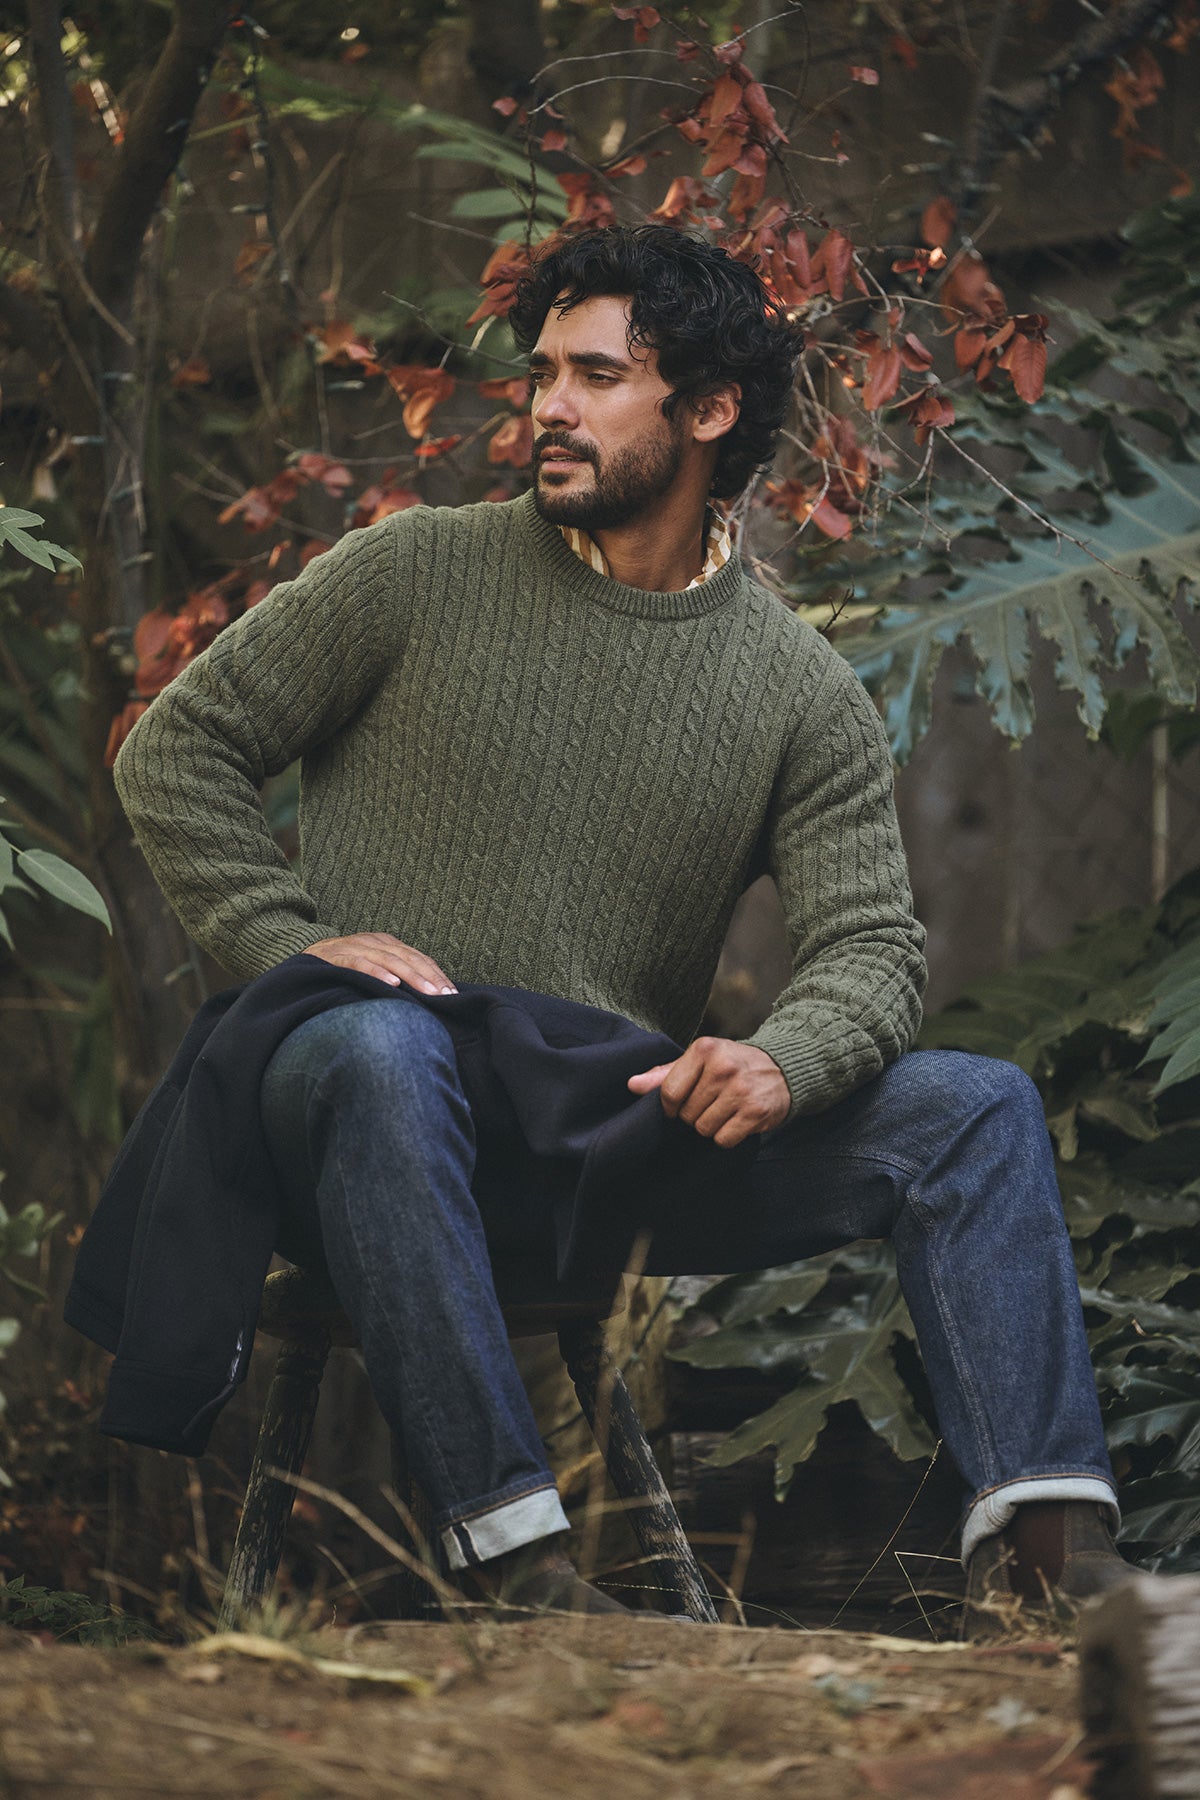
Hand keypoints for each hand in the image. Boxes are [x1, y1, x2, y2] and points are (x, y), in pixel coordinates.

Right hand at [304, 932, 456, 995]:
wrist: (304, 960)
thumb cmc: (344, 970)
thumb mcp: (373, 969)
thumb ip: (397, 979)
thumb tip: (427, 1000)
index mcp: (387, 944)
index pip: (418, 958)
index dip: (436, 975)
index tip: (453, 994)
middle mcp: (374, 942)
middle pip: (409, 958)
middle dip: (430, 977)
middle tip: (446, 996)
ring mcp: (356, 947)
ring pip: (389, 960)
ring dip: (411, 976)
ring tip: (428, 992)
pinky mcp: (337, 956)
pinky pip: (360, 963)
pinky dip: (377, 973)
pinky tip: (392, 983)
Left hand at [627, 1037, 789, 1147]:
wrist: (783, 1068)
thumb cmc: (732, 1064)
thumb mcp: (700, 1060)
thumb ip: (665, 1073)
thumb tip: (631, 1085)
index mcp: (704, 1049)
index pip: (669, 1092)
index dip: (671, 1106)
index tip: (681, 1104)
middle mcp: (723, 1067)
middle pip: (686, 1114)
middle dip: (695, 1114)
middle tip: (713, 1102)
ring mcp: (740, 1090)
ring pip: (703, 1129)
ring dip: (712, 1125)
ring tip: (726, 1109)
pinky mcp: (755, 1112)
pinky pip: (723, 1139)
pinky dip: (728, 1135)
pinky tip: (738, 1120)